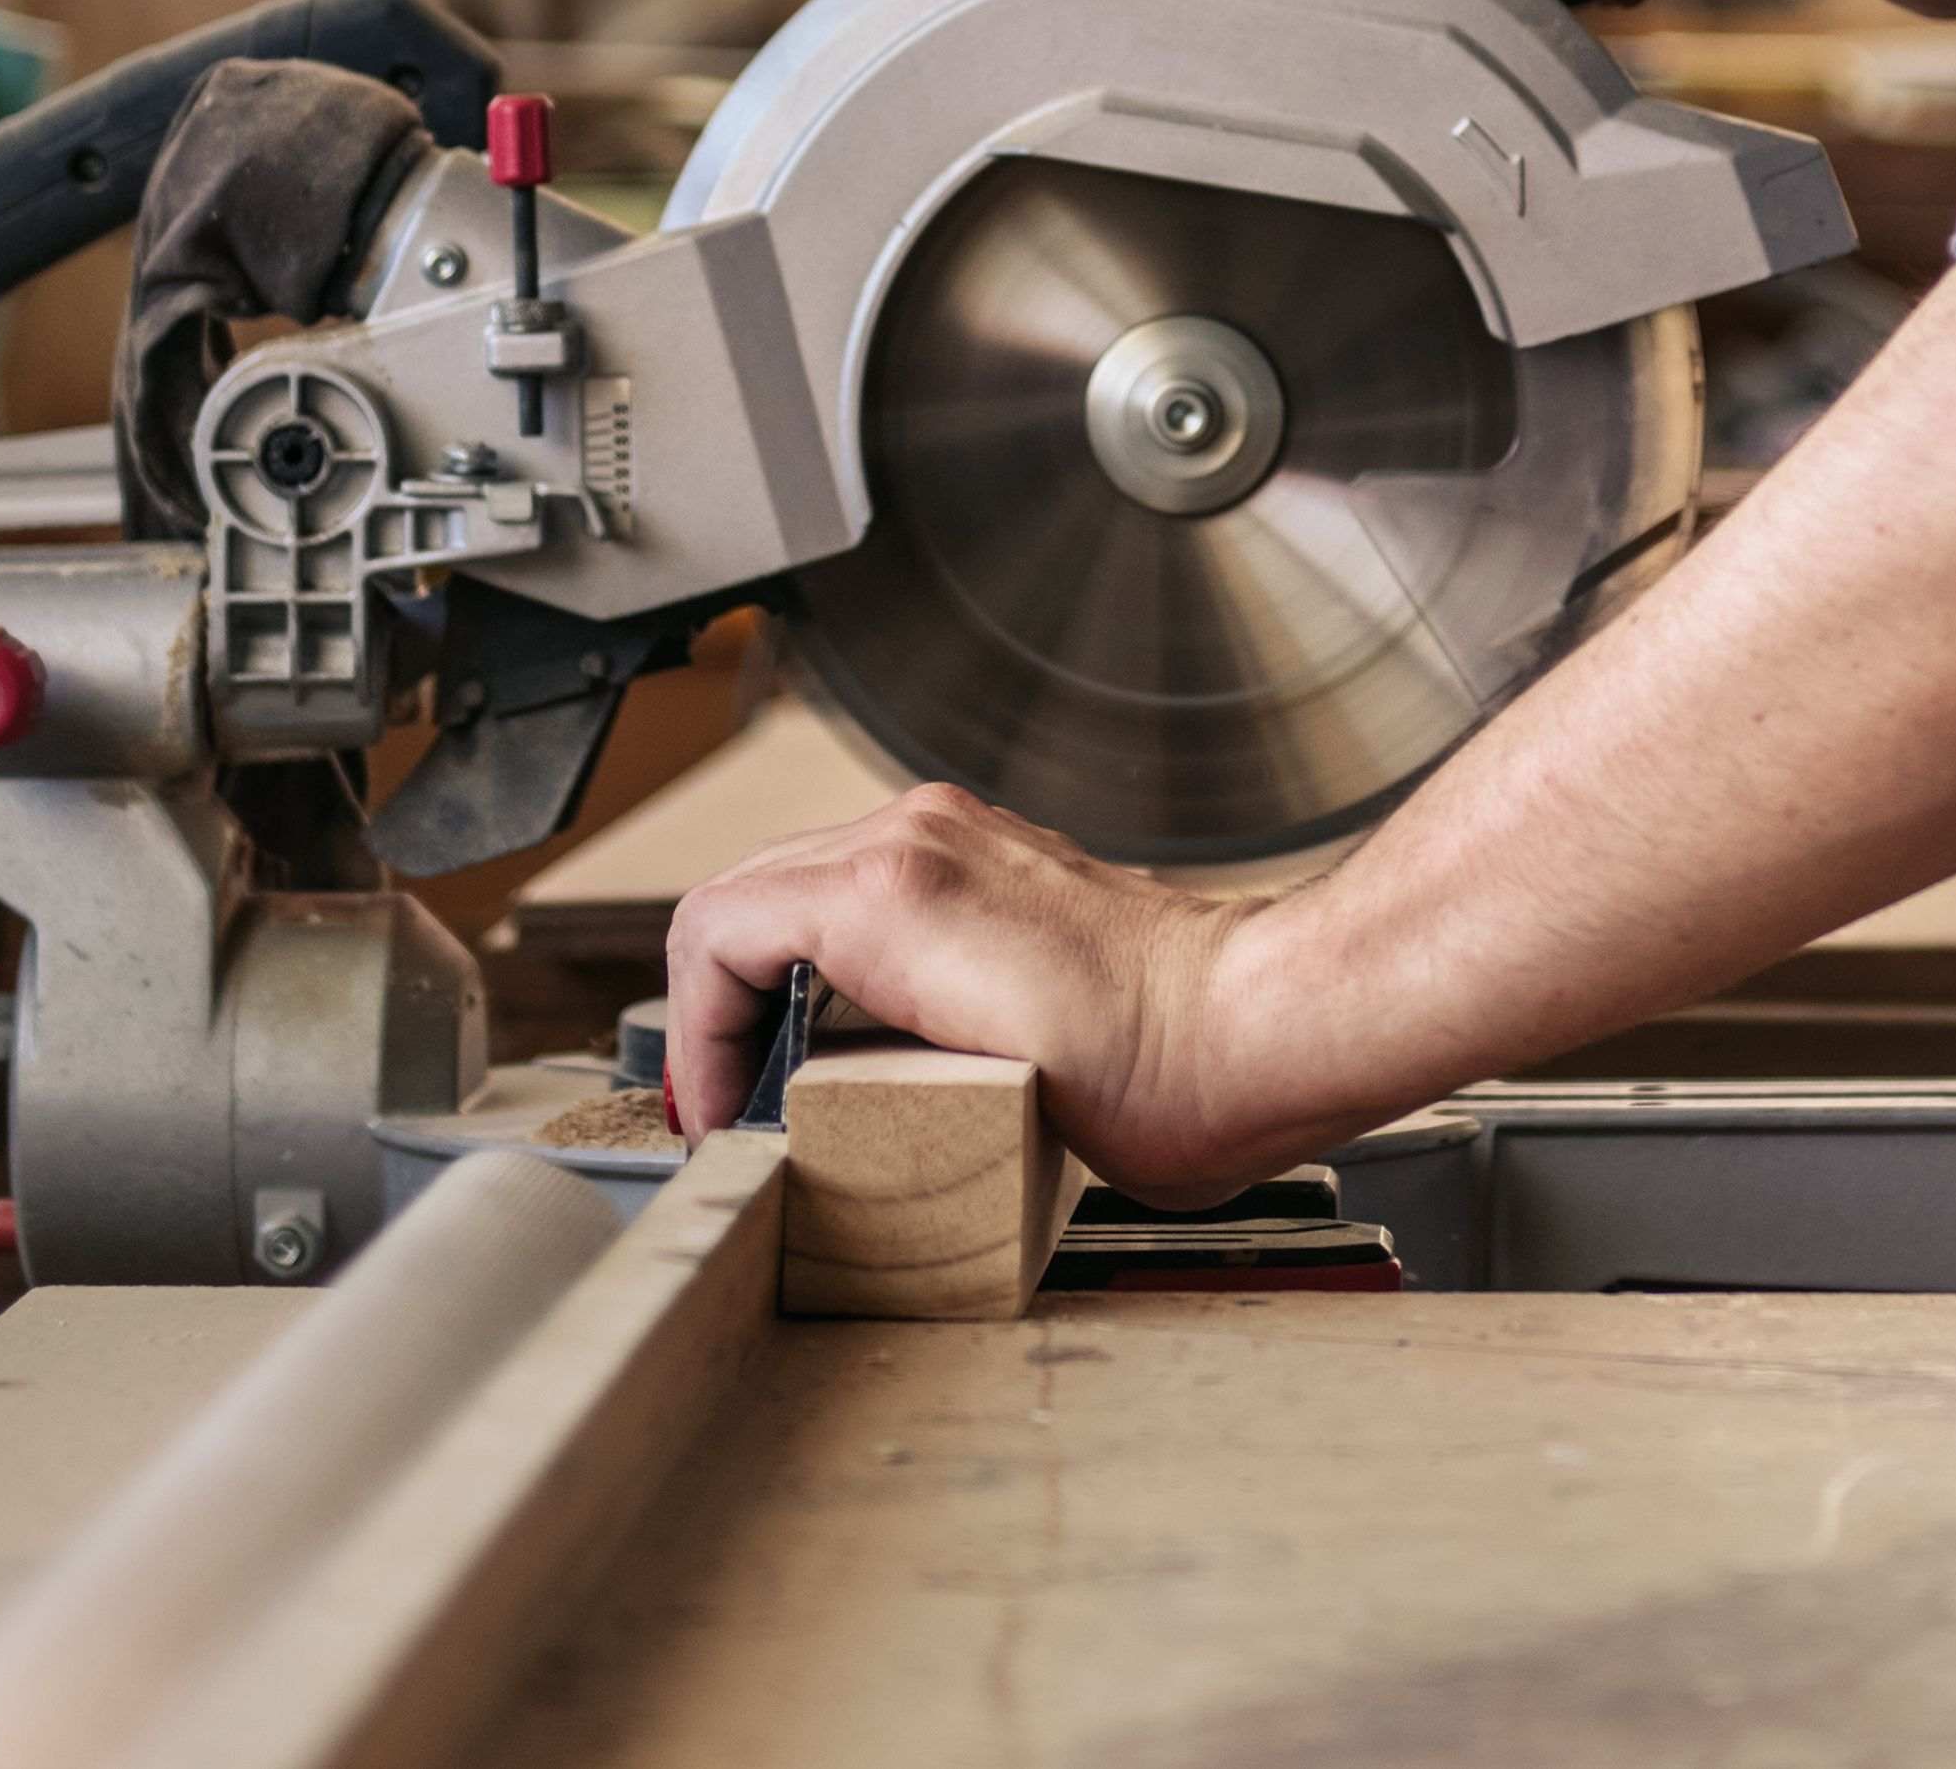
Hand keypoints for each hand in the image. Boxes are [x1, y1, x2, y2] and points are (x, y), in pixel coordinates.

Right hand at [656, 780, 1290, 1196]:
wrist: (1261, 1031)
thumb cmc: (1154, 1081)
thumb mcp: (960, 1105)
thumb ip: (850, 1086)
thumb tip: (798, 1119)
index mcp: (888, 891)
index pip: (715, 933)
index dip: (693, 1036)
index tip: (715, 1113)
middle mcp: (918, 839)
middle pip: (747, 897)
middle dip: (719, 1004)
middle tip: (726, 1101)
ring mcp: (964, 837)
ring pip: (804, 883)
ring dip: (774, 971)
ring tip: (778, 1069)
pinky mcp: (1002, 857)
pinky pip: (873, 881)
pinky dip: (836, 947)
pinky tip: (857, 1024)